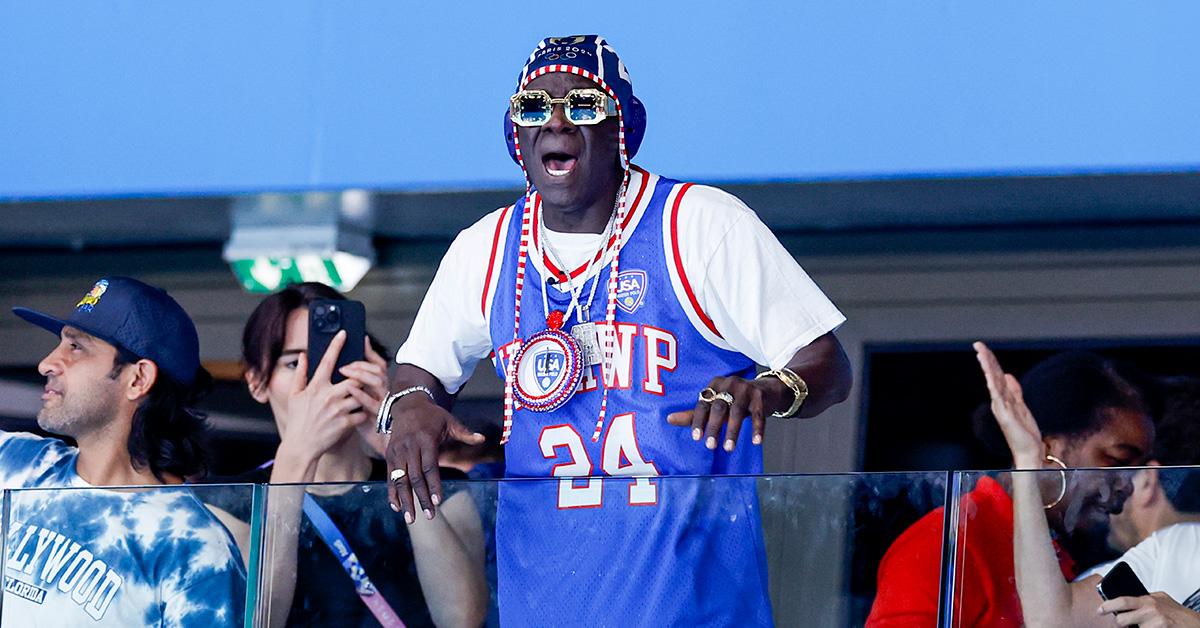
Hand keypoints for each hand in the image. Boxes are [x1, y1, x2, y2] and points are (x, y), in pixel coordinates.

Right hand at [278, 331, 369, 467]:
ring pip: (361, 394)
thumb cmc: (298, 420)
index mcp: (316, 387)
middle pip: (354, 377)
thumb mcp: (294, 395)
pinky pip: (362, 413)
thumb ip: (300, 373)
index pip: (328, 361)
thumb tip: (303, 356)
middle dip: (360, 375)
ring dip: (363, 394)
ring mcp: (338, 410)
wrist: (301, 446)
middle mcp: (328, 396)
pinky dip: (363, 412)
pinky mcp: (346, 423)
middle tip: (361, 376)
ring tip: (361, 396)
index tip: (344, 333)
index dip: (336, 345)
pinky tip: (359, 413)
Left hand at [338, 338, 390, 453]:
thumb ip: (356, 385)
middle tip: (344, 363)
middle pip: (378, 370)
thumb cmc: (369, 423)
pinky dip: (361, 394)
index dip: (370, 353)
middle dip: (362, 363)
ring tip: (346, 371)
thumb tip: (343, 369)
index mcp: (378, 388)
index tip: (361, 340)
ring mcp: (383, 404)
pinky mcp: (379, 417)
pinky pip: (373, 403)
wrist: (378, 444)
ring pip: (379, 381)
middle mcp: (383, 393)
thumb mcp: (364, 402)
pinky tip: (350, 388)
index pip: (378, 365)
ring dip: (362, 374)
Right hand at [385, 393, 483, 523]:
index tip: (437, 501)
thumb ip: (465, 432)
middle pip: (415, 477)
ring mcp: (397, 451)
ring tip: (411, 519)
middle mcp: (409, 446)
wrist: (408, 405)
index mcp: (425, 439)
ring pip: (400, 480)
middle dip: (421, 498)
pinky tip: (396, 507)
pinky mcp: (389, 455)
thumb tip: (483, 438)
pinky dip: (392, 492)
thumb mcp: (450, 421)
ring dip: (405, 500)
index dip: (433, 484)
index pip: (429, 466)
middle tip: (429, 516)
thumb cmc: (433, 416)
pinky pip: (390, 477)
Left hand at [666, 375, 787, 451]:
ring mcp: (746, 389)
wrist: (766, 390)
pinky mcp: (760, 397)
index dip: (698, 421)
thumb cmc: (734, 400)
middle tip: (710, 446)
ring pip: (738, 412)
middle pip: (719, 407)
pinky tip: (756, 442)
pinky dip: (757, 429)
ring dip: (733, 431)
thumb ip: (693, 414)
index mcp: (714, 384)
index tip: (696, 438)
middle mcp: (729, 384)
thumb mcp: (714, 404)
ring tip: (728, 448)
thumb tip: (668, 419)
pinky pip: (758, 415)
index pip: (703, 403)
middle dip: (714, 427)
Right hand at [973, 342, 1045, 468]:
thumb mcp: (1022, 406)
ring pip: (993, 382)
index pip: (996, 375)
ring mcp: (1001, 407)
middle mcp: (999, 401)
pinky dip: (993, 384)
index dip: (990, 361)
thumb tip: (1008, 375)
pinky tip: (990, 375)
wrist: (1029, 451)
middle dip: (985, 359)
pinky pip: (998, 396)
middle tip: (978, 345)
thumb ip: (1015, 391)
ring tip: (981, 354)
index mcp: (1003, 398)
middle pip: (992, 376)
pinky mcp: (1005, 415)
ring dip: (987, 367)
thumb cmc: (1024, 433)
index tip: (983, 348)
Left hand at [1099, 592, 1199, 626]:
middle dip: (1120, 623)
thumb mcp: (1161, 599)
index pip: (1122, 601)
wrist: (1194, 624)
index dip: (1108, 606)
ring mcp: (1155, 623)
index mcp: (1148, 600)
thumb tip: (1125, 599)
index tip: (1100, 610)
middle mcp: (1150, 611)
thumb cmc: (1177, 613)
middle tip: (1123, 623)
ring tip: (1149, 625)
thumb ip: (1144, 598)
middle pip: (1122, 620)